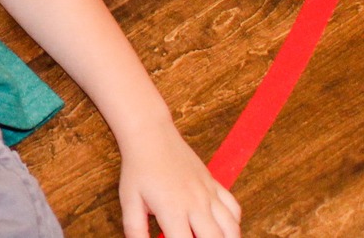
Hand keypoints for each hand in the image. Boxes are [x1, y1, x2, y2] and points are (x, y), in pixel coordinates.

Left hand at [116, 121, 239, 237]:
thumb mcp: (129, 201)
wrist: (151, 135)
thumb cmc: (138, 169)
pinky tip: (224, 229)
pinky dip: (233, 223)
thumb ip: (135, 229)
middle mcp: (196, 204)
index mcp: (173, 210)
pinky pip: (234, 208)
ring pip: (231, 228)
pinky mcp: (214, 184)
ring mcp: (208, 193)